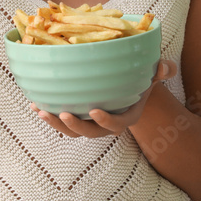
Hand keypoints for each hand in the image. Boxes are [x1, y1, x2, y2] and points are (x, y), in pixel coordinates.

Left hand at [28, 59, 176, 137]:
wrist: (127, 87)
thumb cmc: (141, 79)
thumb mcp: (153, 74)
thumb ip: (161, 71)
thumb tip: (166, 67)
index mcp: (126, 116)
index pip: (118, 125)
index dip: (106, 122)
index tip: (95, 111)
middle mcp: (106, 124)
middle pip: (91, 133)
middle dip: (76, 127)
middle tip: (64, 114)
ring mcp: (90, 122)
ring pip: (72, 130)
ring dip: (56, 123)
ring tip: (42, 111)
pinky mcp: (77, 116)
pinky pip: (61, 119)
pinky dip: (48, 112)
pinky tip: (34, 101)